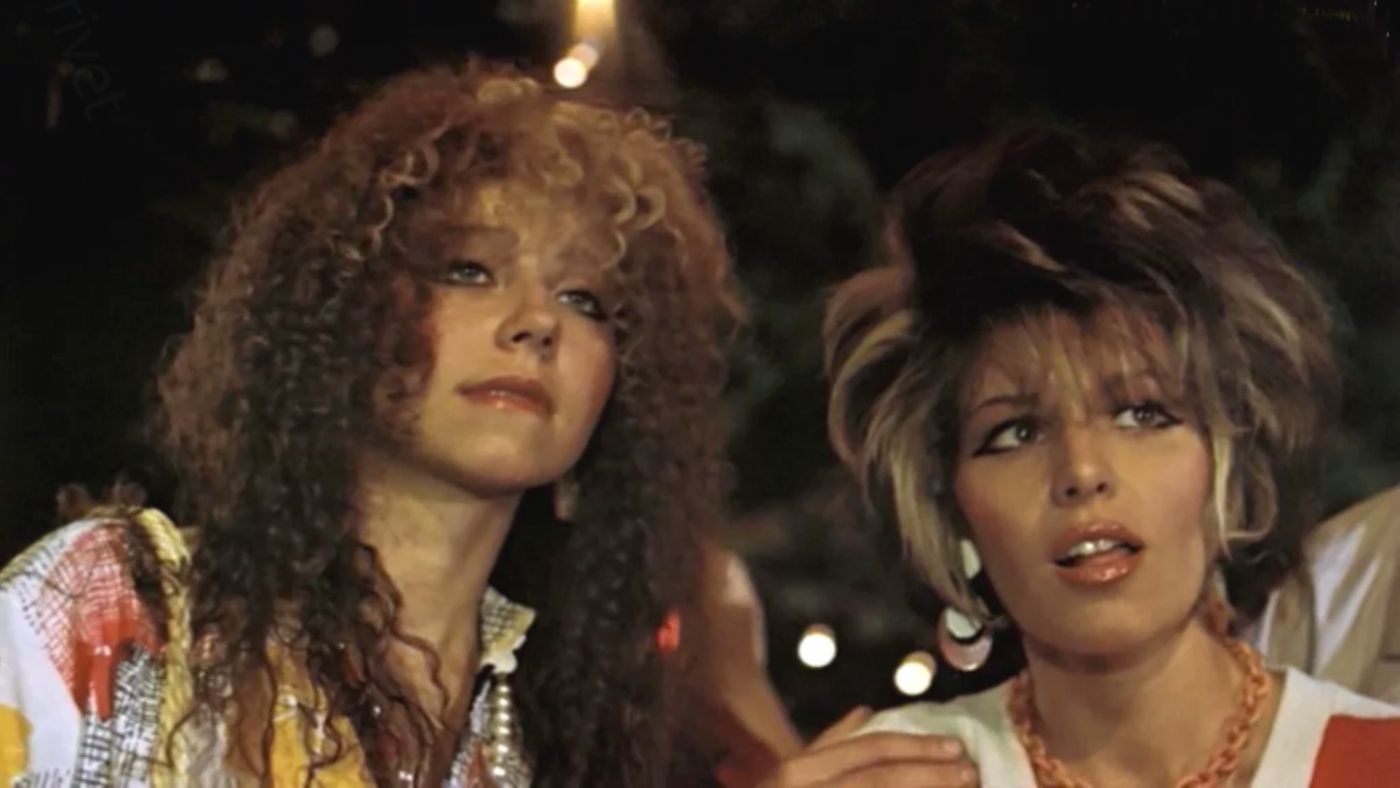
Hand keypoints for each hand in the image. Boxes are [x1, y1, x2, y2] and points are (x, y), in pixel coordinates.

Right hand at [759, 706, 977, 786]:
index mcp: (796, 770)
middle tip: (971, 773)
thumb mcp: (790, 777)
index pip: (868, 749)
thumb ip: (827, 746)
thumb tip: (865, 713)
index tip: (955, 748)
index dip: (916, 746)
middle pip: (880, 776)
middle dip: (930, 773)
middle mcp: (801, 786)